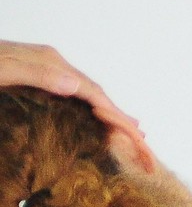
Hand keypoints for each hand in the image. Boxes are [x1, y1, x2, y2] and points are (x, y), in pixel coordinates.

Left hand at [0, 40, 145, 143]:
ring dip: (108, 112)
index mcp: (48, 62)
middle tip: (143, 143)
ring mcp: (42, 68)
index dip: (117, 114)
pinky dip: (89, 107)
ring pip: (85, 92)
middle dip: (120, 116)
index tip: (136, 138)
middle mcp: (50, 63)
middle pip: (95, 91)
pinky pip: (71, 93)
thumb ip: (33, 73)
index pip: (93, 91)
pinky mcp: (33, 76)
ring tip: (128, 131)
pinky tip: (94, 115)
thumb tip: (76, 85)